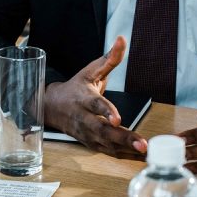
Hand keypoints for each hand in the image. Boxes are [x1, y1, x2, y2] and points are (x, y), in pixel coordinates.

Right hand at [44, 36, 147, 158]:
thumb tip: (122, 39)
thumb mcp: (91, 69)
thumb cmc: (76, 87)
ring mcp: (85, 132)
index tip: (117, 119)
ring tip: (144, 152)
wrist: (52, 106)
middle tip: (142, 143)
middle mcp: (83, 117)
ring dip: (125, 149)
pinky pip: (106, 151)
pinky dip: (122, 156)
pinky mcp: (89, 142)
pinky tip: (138, 157)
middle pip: (102, 129)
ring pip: (105, 143)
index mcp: (84, 97)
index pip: (95, 104)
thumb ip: (110, 58)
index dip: (106, 111)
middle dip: (122, 137)